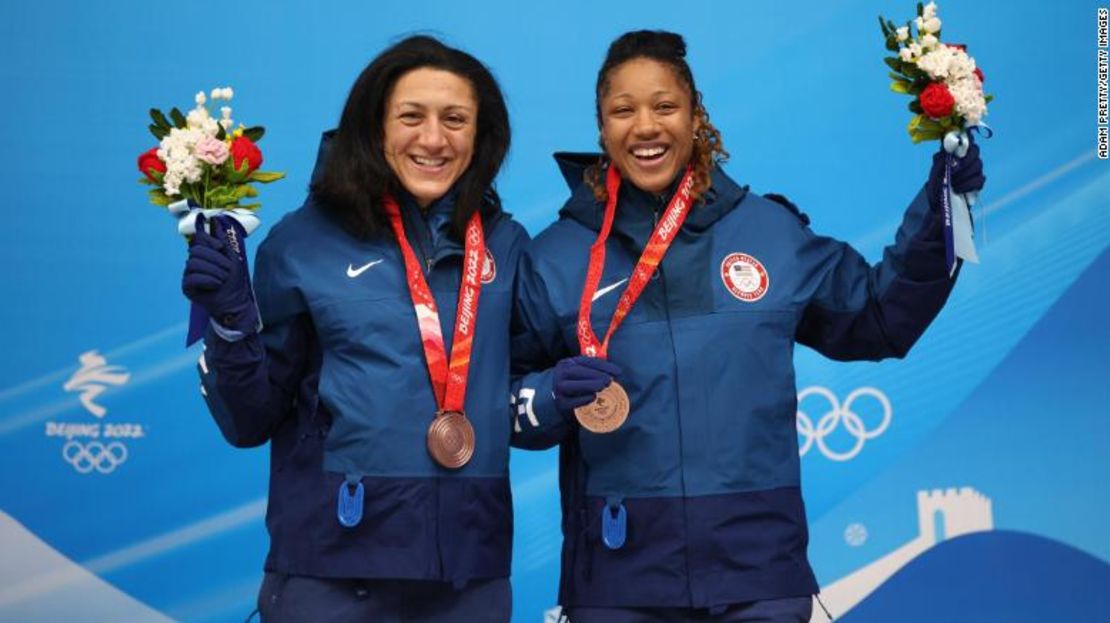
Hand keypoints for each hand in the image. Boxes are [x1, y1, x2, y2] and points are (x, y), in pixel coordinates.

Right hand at [182, 215, 257, 332]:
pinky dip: (207, 280)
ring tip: (223, 279)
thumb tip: (215, 218)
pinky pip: (191, 277)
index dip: (208, 240)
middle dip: (216, 260)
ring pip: (194, 263)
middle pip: (197, 250)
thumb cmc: (235, 281)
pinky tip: (215, 285)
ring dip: (214, 271)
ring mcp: (189, 274)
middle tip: (226, 271)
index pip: (198, 239)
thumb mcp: (232, 257)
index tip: (220, 247)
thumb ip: (222, 240)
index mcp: (205, 254)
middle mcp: (194, 262)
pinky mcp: (186, 287)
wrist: (236, 302)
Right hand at [553, 356, 622, 414]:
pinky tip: (593, 397)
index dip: (603, 366)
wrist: (551, 396)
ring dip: (590, 385)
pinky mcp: (560, 402)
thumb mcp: (578, 371)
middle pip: (578, 371)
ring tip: (603, 386)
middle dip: (596, 375)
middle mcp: (560, 373)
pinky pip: (571, 401)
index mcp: (567, 363)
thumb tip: (613, 372)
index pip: (586, 361)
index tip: (618, 372)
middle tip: (610, 380)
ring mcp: (558, 388)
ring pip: (572, 385)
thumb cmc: (572, 382)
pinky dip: (583, 399)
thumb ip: (592, 369)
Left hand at [927, 136, 985, 207]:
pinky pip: (980, 179)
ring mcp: (974, 168)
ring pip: (978, 165)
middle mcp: (966, 156)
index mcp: (955, 150)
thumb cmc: (935, 183)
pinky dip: (969, 185)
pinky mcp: (978, 180)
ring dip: (964, 175)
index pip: (965, 138)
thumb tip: (948, 148)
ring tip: (953, 183)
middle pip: (975, 150)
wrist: (938, 200)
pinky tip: (959, 189)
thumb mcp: (935, 171)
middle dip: (964, 162)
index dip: (964, 143)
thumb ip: (941, 160)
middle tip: (953, 172)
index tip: (957, 153)